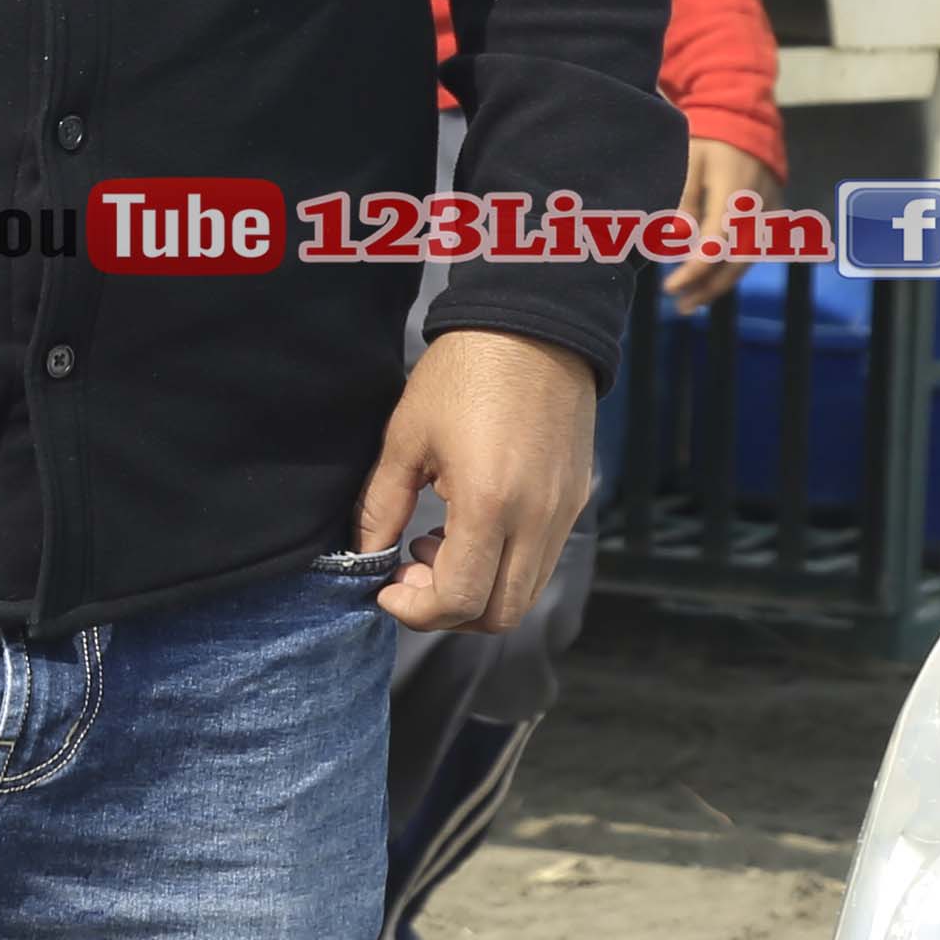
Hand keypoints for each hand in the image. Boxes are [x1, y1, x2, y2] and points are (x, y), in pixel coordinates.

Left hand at [357, 329, 598, 635]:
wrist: (534, 326)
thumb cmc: (464, 373)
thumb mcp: (408, 436)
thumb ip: (381, 506)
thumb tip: (364, 554)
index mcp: (490, 505)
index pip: (459, 599)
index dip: (416, 610)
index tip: (388, 587)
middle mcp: (537, 521)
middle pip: (498, 614)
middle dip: (447, 611)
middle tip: (411, 573)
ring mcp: (563, 514)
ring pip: (524, 594)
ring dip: (478, 591)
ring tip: (439, 545)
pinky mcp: (575, 501)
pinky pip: (542, 561)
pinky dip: (504, 567)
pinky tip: (472, 525)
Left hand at [664, 139, 785, 311]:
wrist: (745, 121)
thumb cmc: (709, 141)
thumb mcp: (688, 163)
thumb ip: (684, 203)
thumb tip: (676, 243)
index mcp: (736, 193)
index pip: (717, 245)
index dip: (695, 270)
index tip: (671, 286)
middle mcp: (759, 208)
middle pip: (738, 261)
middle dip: (709, 287)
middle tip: (681, 306)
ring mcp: (771, 212)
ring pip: (748, 260)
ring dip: (720, 284)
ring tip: (692, 302)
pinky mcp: (773, 215)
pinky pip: (754, 250)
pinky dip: (732, 268)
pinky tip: (710, 281)